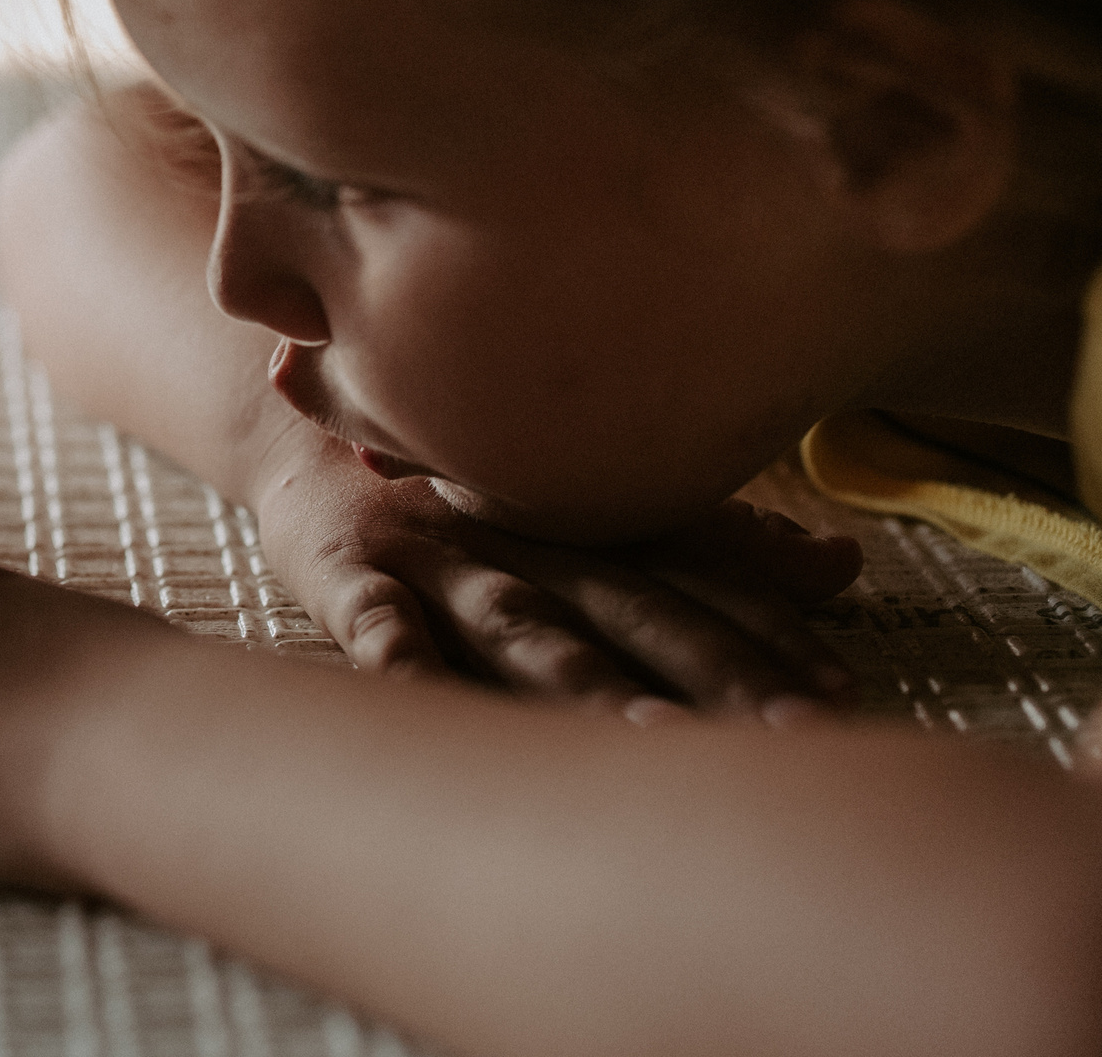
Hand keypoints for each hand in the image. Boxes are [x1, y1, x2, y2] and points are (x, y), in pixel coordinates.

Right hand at [253, 424, 860, 719]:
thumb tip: (846, 566)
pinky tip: (420, 689)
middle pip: (634, 608)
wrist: (305, 421)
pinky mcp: (346, 568)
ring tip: (650, 730)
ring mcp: (437, 556)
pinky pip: (372, 615)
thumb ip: (713, 539)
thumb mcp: (582, 502)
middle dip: (717, 672)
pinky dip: (396, 652)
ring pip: (520, 621)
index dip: (771, 632)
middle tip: (795, 731)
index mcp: (591, 525)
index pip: (700, 581)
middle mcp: (527, 539)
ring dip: (582, 675)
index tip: (841, 692)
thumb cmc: (459, 482)